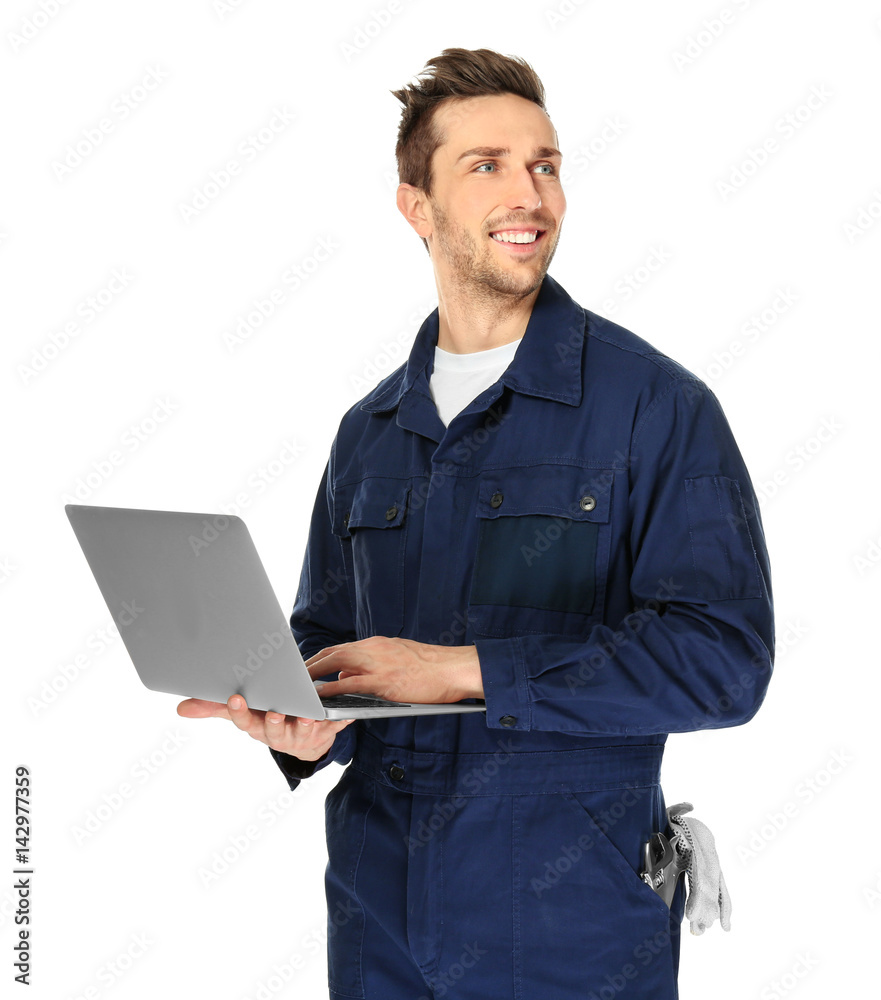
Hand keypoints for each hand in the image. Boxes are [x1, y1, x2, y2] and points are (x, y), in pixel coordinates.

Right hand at [176, 695, 354, 760]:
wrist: (304, 736)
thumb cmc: (268, 718)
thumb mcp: (244, 713)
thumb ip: (215, 708)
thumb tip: (181, 708)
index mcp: (257, 727)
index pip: (245, 722)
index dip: (239, 711)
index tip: (236, 697)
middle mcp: (278, 735)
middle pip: (274, 732)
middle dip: (274, 723)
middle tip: (275, 713)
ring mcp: (302, 735)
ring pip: (303, 732)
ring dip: (306, 724)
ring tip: (309, 716)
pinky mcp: (325, 731)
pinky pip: (332, 727)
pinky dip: (337, 721)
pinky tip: (342, 714)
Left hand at [305, 636, 483, 703]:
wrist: (453, 669)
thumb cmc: (430, 667)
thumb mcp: (398, 657)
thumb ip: (373, 663)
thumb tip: (348, 672)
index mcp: (377, 644)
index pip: (340, 649)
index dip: (319, 658)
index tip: (304, 667)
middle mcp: (373, 650)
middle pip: (331, 653)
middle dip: (309, 665)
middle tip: (292, 678)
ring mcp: (378, 665)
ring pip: (336, 664)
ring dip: (314, 676)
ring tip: (298, 688)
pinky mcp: (385, 682)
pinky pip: (350, 684)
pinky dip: (331, 689)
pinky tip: (320, 698)